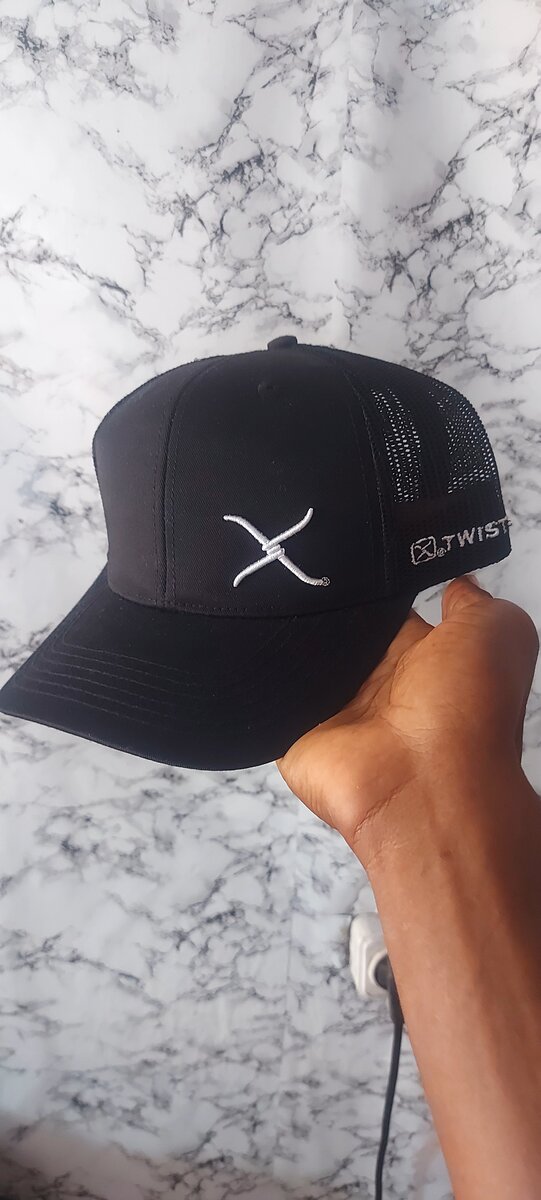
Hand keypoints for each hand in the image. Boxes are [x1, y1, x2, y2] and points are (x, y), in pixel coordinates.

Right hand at [276, 575, 538, 866]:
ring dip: (288, 629)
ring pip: (300, 654)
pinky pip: (269, 693)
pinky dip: (260, 672)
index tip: (344, 542)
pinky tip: (253, 637)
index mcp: (423, 656)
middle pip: (338, 627)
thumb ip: (473, 602)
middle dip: (322, 599)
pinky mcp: (294, 732)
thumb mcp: (498, 633)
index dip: (370, 576)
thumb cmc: (469, 712)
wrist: (423, 787)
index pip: (386, 606)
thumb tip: (455, 579)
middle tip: (299, 561)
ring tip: (267, 591)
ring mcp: (334, 709)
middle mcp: (378, 682)